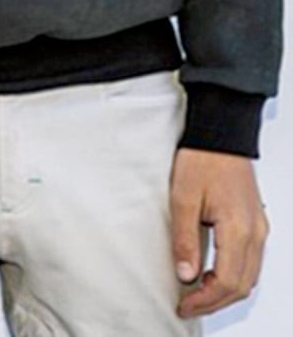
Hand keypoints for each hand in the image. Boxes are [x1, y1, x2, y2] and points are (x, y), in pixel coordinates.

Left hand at [171, 147, 266, 317]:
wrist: (221, 136)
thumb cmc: (202, 160)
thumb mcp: (182, 199)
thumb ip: (184, 239)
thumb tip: (185, 274)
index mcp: (239, 229)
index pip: (227, 281)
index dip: (205, 300)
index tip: (184, 305)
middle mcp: (256, 233)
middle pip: (242, 285)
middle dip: (215, 302)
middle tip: (188, 306)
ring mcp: (259, 229)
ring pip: (250, 276)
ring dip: (225, 291)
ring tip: (196, 294)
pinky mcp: (256, 224)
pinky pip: (251, 261)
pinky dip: (234, 276)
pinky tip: (213, 275)